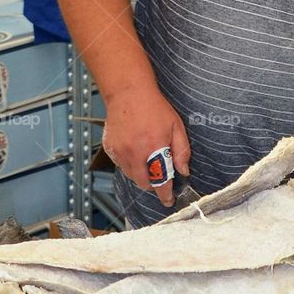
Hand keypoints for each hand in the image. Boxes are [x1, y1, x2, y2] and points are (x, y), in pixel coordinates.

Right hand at [101, 83, 190, 207]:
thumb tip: (183, 171)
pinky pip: (121, 165)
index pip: (160, 180)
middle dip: (153, 184)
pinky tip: (136, 150)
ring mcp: (120, 151)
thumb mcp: (176, 126)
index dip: (165, 194)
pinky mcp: (110, 148)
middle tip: (160, 176)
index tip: (168, 200)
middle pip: (144, 183)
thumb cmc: (154, 107)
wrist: (128, 93)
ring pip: (131, 176)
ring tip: (148, 158)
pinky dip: (130, 164)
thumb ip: (182, 151)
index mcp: (154, 147)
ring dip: (141, 174)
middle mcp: (135, 152)